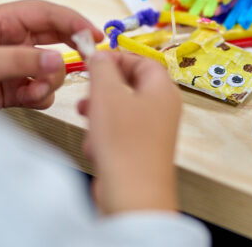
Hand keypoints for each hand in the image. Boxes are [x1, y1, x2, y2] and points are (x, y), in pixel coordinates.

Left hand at [0, 0, 103, 108]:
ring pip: (53, 69)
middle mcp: (15, 41)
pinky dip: (40, 97)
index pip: (47, 14)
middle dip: (72, 49)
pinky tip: (23, 99)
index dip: (74, 21)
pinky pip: (43, 90)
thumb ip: (21, 61)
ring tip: (31, 90)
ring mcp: (17, 66)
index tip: (94, 34)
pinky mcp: (16, 88)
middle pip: (57, 38)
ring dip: (49, 81)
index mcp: (5, 21)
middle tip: (88, 59)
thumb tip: (59, 61)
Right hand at [79, 51, 181, 213]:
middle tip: (88, 95)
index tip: (94, 62)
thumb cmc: (124, 142)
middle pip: (130, 85)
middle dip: (103, 90)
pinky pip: (119, 134)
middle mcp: (163, 109)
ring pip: (121, 110)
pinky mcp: (141, 152)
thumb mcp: (107, 93)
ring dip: (99, 115)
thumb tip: (100, 55)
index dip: (117, 58)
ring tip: (88, 122)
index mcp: (163, 90)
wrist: (133, 195)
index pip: (143, 61)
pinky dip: (104, 137)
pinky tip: (97, 148)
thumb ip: (102, 68)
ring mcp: (153, 132)